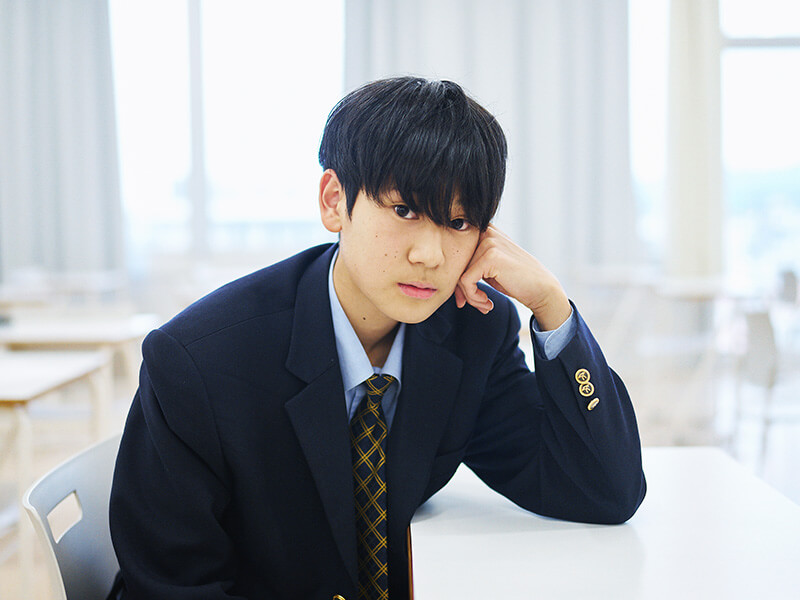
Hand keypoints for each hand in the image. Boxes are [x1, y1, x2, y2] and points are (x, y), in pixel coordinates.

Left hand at [454, 225, 571, 329]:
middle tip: (477, 303)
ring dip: (470, 296)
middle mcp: (486, 232)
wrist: (542, 289)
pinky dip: (473, 297)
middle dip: (461, 289)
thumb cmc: (515, 281)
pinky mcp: (490, 256)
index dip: (458, 279)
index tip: (466, 297)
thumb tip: (444, 277)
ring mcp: (488, 242)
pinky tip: (488, 303)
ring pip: (459, 275)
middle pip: (456, 264)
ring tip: (484, 304)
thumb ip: (469, 266)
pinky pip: (466, 281)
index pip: (457, 255)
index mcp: (484, 232)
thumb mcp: (488, 269)